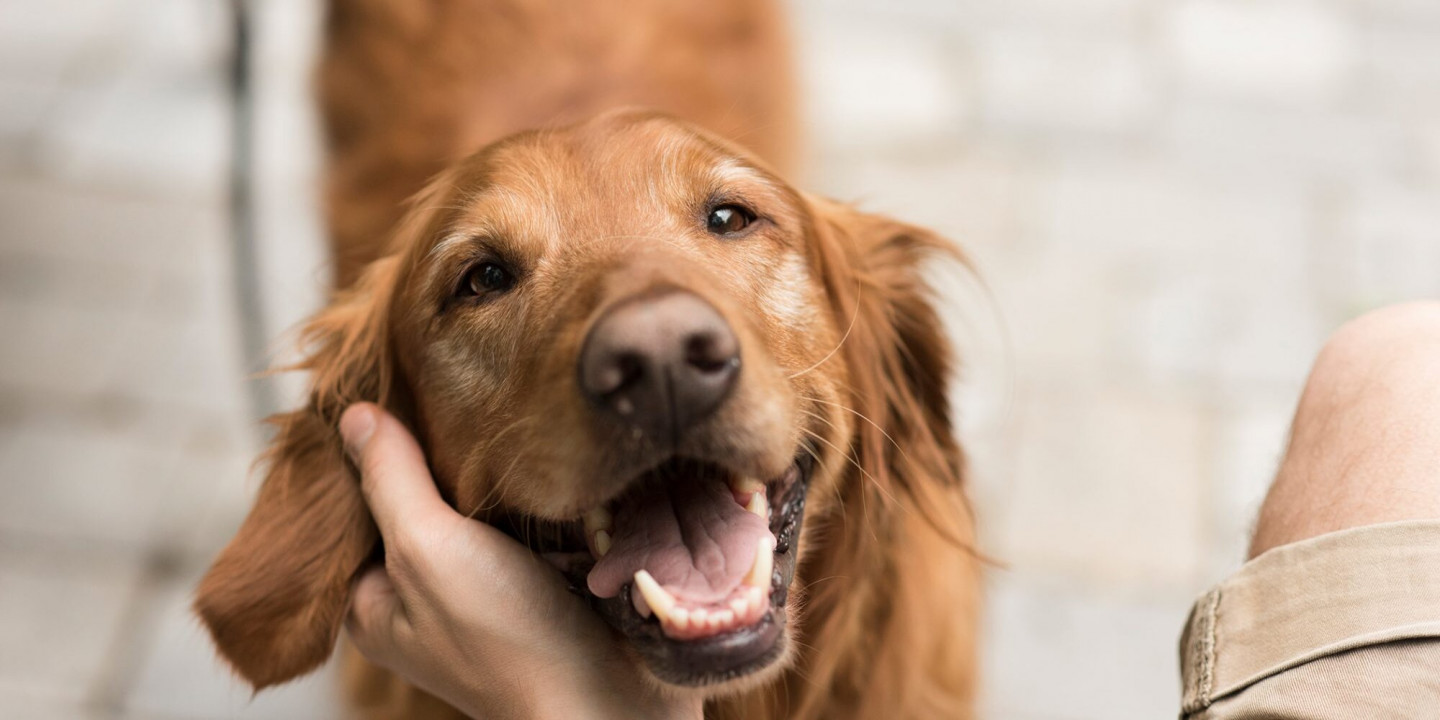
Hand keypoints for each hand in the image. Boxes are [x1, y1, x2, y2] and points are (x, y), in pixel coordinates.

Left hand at [339, 403, 699, 719]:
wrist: (611, 702)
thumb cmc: (509, 642)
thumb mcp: (428, 550)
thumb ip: (391, 481)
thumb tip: (352, 415)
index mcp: (376, 603)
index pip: (358, 506)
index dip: (373, 452)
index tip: (393, 393)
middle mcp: (425, 600)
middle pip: (418, 504)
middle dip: (437, 457)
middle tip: (453, 393)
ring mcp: (485, 594)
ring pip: (476, 510)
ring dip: (493, 472)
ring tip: (500, 414)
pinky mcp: (541, 585)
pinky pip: (527, 522)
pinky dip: (534, 494)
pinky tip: (543, 460)